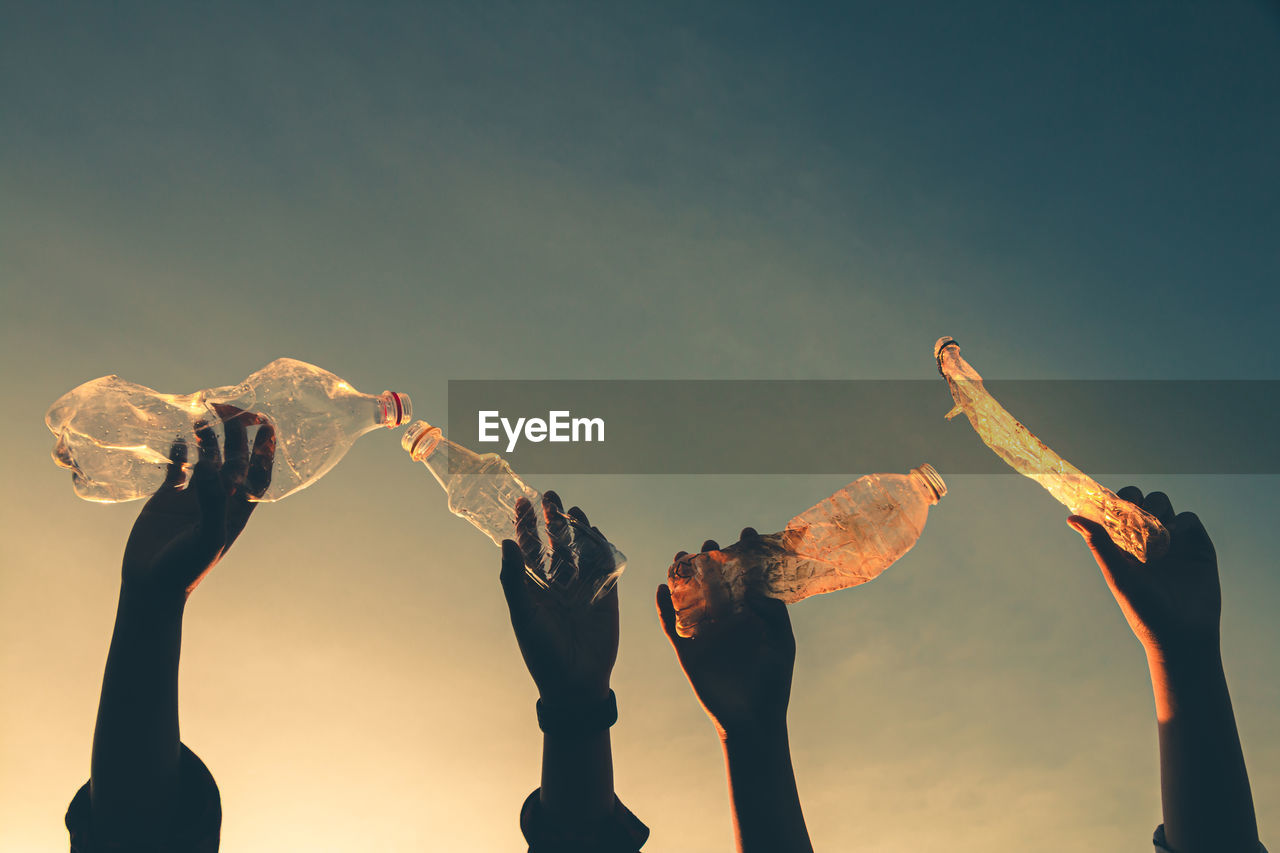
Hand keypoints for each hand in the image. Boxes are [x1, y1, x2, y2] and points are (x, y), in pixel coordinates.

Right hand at [122, 406, 274, 600]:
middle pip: (232, 460)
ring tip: (202, 418)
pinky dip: (177, 452)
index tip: (267, 424)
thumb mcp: (208, 536)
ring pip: (203, 459)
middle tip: (229, 410)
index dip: (265, 450)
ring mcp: (192, 498)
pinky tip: (176, 437)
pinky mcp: (166, 498)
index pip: (258, 474)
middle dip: (234, 436)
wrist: (150, 587)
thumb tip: (212, 466)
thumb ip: (214, 502)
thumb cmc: (186, 567)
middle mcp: (218, 500)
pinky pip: (175, 468)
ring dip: (205, 440)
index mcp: (237, 509)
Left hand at [500, 492, 618, 703]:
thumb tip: (505, 541)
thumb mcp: (523, 615)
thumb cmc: (541, 653)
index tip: (521, 500)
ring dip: (577, 528)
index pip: (529, 547)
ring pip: (580, 548)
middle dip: (552, 518)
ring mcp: (583, 586)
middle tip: (549, 495)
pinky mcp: (606, 594)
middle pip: (555, 541)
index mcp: (534, 586)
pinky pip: (604, 565)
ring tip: (571, 509)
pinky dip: (601, 547)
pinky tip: (595, 532)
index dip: (526, 523)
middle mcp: (558, 582)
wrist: (576, 684)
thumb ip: (513, 579)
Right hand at [657, 529, 794, 738]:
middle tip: (710, 544)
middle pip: (714, 582)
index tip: (746, 533)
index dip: (745, 555)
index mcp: (750, 615)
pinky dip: (664, 607)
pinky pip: (671, 625)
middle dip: (711, 560)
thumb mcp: (782, 643)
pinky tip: (661, 588)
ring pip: (690, 598)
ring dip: (683, 577)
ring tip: (680, 556)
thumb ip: (773, 613)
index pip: (746, 578)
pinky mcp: (687, 651)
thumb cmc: (774, 683)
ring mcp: (705, 633)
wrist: (752, 720)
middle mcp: (726, 620)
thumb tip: (756, 586)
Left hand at [1068, 487, 1219, 658]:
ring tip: (1153, 532)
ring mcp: (1173, 541)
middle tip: (1133, 510)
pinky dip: (1180, 522)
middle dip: (1136, 499)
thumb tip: (1071, 518)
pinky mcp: (1197, 546)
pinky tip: (1172, 537)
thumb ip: (1099, 543)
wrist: (1181, 634)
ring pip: (1163, 505)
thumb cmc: (1144, 610)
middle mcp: (1148, 539)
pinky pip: (1189, 520)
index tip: (1111, 502)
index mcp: (1125, 544)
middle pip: (1141, 501)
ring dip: (1156, 508)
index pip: (1117, 510)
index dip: (1113, 501)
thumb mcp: (1118, 574)